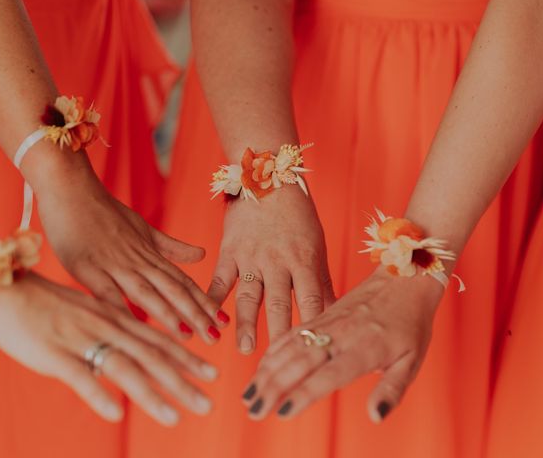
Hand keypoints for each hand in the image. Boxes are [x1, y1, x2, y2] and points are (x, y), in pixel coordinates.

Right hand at [0, 273, 217, 424]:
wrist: (8, 288)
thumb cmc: (50, 303)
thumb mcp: (92, 309)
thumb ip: (116, 328)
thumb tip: (136, 350)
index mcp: (117, 317)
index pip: (160, 340)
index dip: (188, 359)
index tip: (212, 374)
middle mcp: (108, 327)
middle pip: (152, 357)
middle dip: (183, 382)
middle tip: (208, 404)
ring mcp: (83, 339)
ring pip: (125, 368)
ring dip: (152, 395)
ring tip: (174, 418)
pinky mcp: (55, 354)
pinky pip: (80, 376)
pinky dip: (99, 395)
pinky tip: (116, 414)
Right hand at [35, 169, 227, 343]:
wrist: (70, 188)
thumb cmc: (104, 210)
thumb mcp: (143, 229)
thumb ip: (171, 246)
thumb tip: (201, 255)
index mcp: (150, 254)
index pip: (183, 281)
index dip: (203, 301)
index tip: (223, 320)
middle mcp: (137, 261)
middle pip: (172, 290)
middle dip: (195, 314)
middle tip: (216, 336)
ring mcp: (113, 264)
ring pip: (146, 292)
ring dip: (167, 315)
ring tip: (188, 335)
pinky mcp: (87, 267)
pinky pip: (106, 292)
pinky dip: (120, 309)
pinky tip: (133, 328)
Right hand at [208, 186, 334, 353]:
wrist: (268, 178)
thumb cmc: (299, 215)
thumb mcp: (317, 245)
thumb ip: (322, 281)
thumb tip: (335, 313)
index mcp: (305, 259)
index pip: (312, 300)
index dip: (313, 326)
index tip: (315, 352)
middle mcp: (278, 261)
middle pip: (281, 304)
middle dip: (280, 334)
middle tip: (281, 364)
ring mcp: (252, 257)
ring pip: (249, 296)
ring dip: (247, 324)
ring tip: (245, 349)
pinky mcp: (230, 251)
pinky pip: (219, 278)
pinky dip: (212, 298)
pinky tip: (207, 318)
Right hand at [241, 267, 442, 421]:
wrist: (404, 278)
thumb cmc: (411, 324)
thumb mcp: (412, 360)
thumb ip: (392, 389)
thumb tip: (375, 417)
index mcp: (363, 348)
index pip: (328, 375)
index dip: (304, 394)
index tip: (283, 412)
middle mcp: (340, 334)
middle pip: (300, 362)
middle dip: (273, 386)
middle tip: (254, 410)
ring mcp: (327, 323)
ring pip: (290, 347)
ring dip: (266, 370)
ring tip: (249, 394)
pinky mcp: (320, 316)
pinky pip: (291, 333)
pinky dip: (272, 351)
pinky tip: (260, 366)